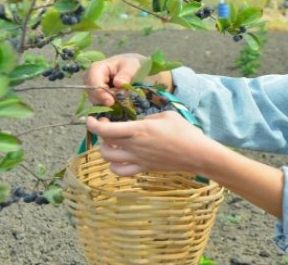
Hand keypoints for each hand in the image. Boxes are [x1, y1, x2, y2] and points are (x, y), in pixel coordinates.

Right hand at [83, 53, 145, 105]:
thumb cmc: (128, 65)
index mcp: (96, 68)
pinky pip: (101, 105)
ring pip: (96, 101)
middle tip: (121, 101)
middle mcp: (90, 80)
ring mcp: (92, 90)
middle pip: (93, 94)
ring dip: (110, 103)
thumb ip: (126, 74)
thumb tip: (119, 83)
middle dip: (107, 100)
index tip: (111, 101)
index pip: (93, 82)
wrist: (128, 69)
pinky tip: (119, 103)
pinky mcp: (97, 98)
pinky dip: (111, 106)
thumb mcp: (131, 66)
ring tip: (122, 99)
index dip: (101, 93)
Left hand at [85, 111, 215, 176]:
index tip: (91, 119)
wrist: (196, 154)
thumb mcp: (166, 115)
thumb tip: (142, 122)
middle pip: (105, 143)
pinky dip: (115, 165)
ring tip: (113, 142)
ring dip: (106, 149)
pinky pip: (121, 171)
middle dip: (100, 134)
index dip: (93, 124)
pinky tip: (121, 158)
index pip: (105, 130)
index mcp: (138, 130)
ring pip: (109, 159)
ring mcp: (138, 159)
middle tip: (106, 126)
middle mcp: (134, 146)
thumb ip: (149, 118)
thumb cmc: (184, 132)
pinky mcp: (143, 168)